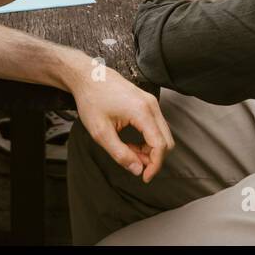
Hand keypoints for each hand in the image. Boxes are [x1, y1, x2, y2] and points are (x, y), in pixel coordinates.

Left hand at [69, 63, 173, 182]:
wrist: (88, 76)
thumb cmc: (91, 100)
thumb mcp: (100, 132)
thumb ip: (120, 153)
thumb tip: (137, 170)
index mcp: (141, 111)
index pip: (160, 145)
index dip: (155, 165)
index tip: (144, 178)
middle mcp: (151, 105)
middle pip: (166, 140)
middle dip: (154, 158)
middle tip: (133, 164)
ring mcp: (151, 102)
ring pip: (162, 134)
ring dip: (150, 149)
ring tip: (128, 152)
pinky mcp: (147, 102)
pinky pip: (156, 126)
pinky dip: (148, 139)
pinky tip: (131, 143)